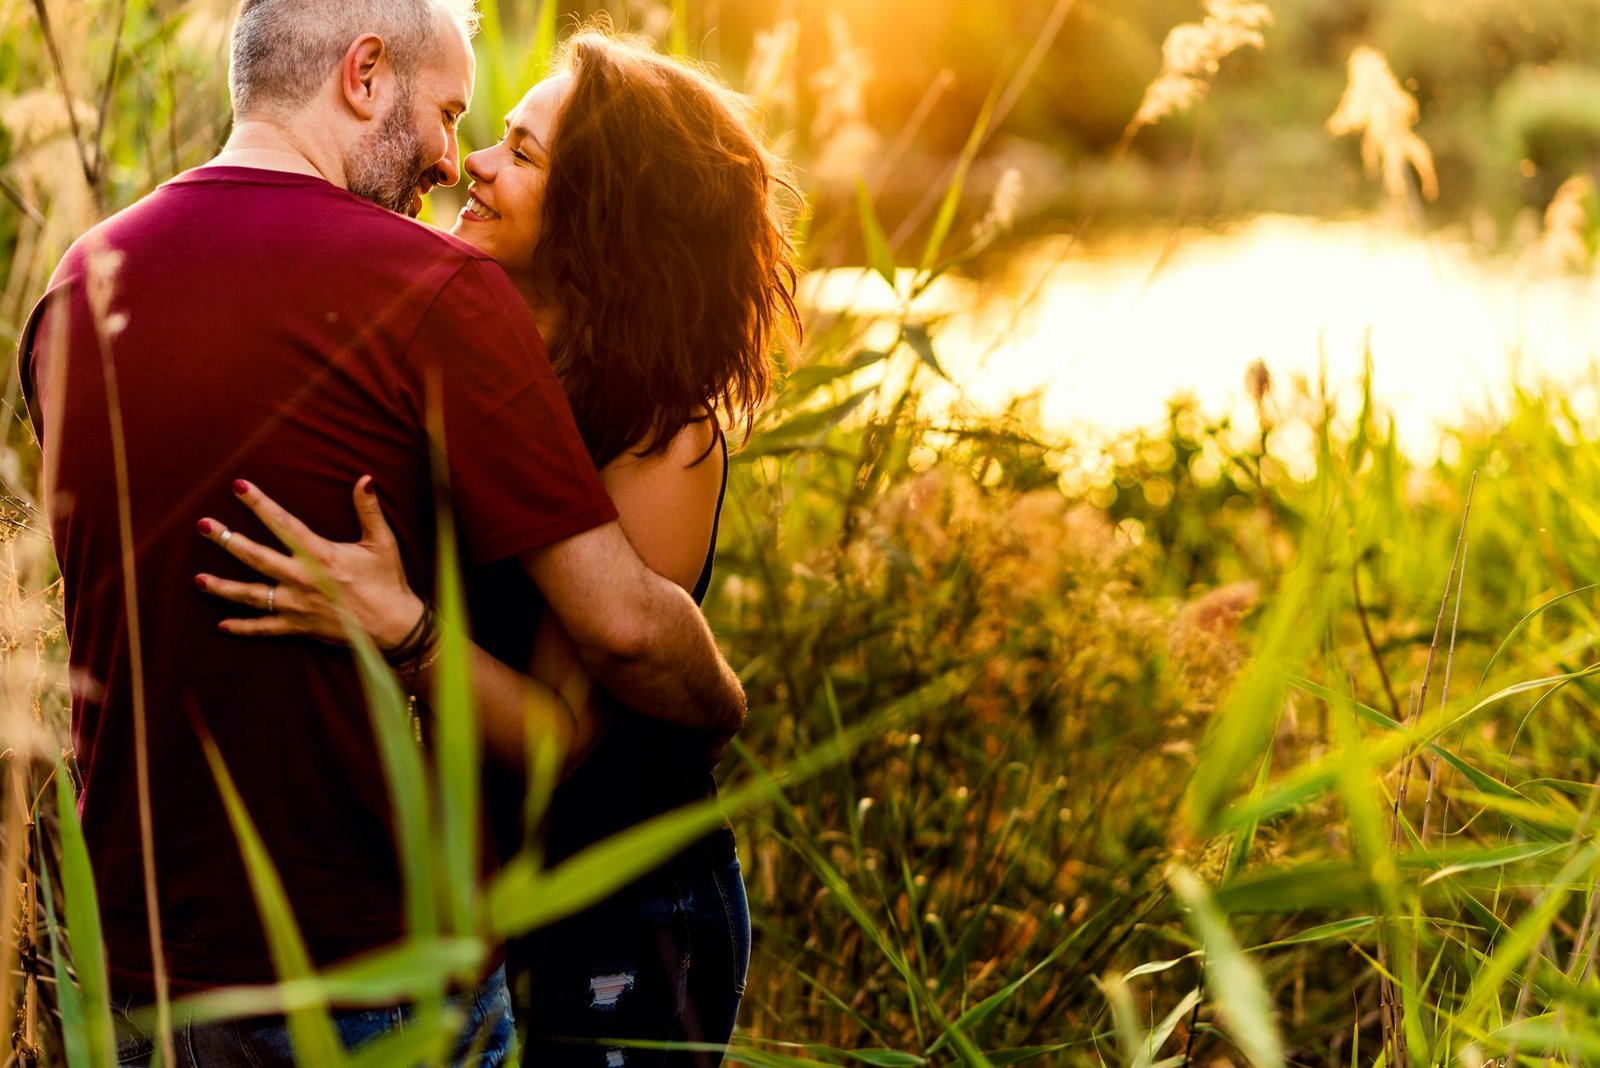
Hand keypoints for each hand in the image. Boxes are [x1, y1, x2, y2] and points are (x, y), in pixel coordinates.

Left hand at [196, 477, 423, 650]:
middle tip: (203, 525)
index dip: (259, 504)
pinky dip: (243, 628)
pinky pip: (265, 628)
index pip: (283, 524)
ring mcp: (297, 605)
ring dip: (223, 588)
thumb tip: (364, 479)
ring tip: (198, 579)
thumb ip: (369, 510)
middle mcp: (302, 580)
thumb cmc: (388, 581)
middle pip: (256, 557)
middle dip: (227, 540)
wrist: (394, 627)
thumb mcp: (382, 542)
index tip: (238, 486)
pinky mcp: (299, 627)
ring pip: (252, 595)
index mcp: (320, 555)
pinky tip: (222, 625)